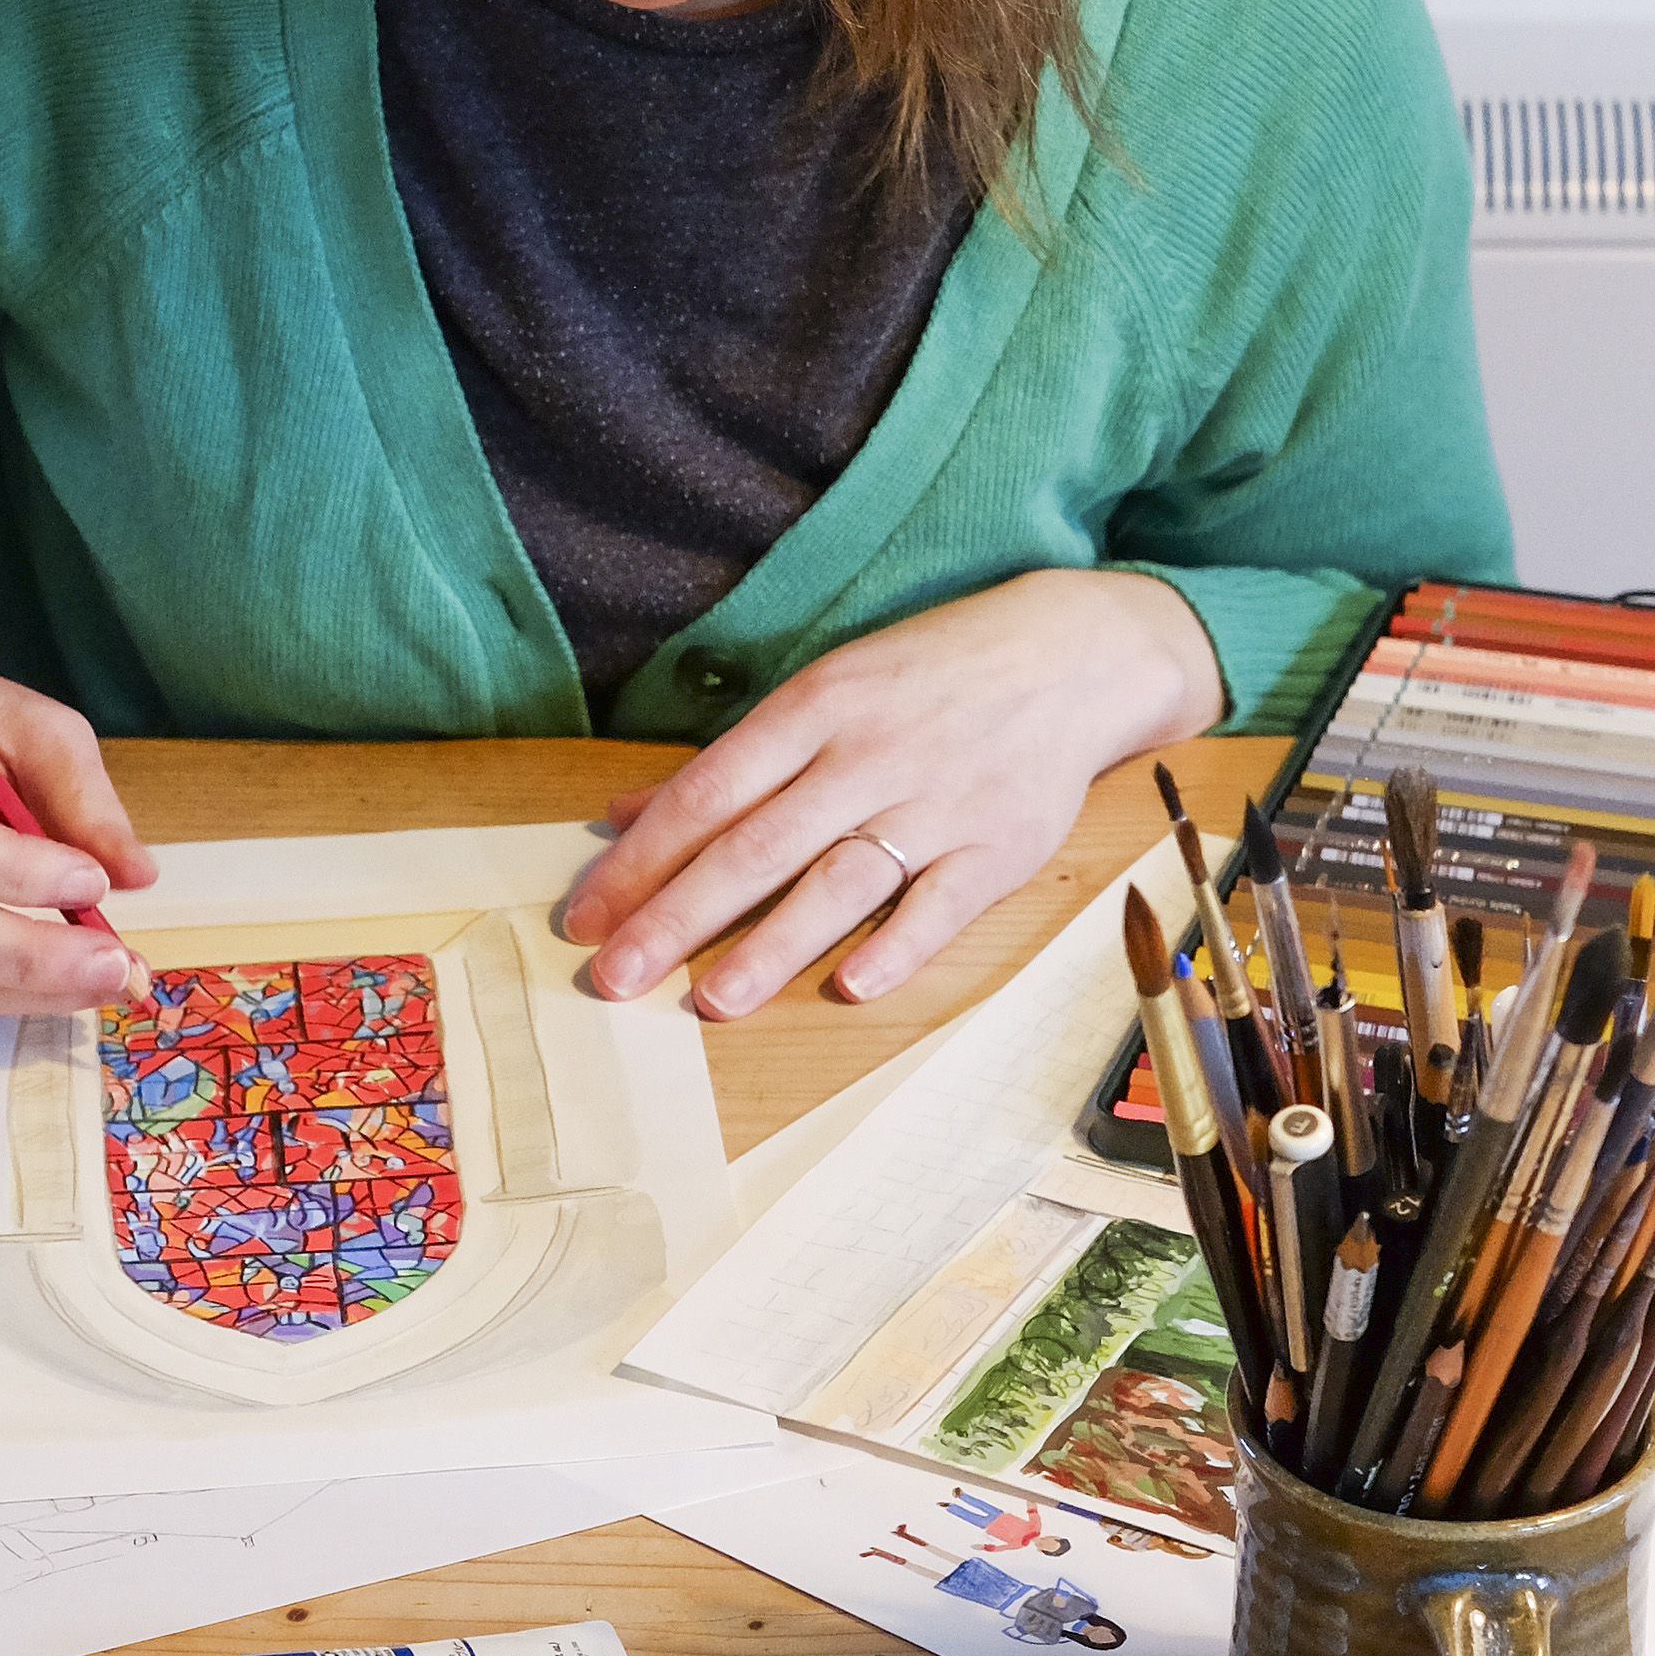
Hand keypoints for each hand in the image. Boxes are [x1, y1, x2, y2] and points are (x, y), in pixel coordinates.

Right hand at [0, 584, 154, 1012]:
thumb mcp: (33, 724)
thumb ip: (81, 794)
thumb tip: (135, 874)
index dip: (13, 870)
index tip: (95, 883)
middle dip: (23, 955)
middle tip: (113, 965)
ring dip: (20, 989)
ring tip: (104, 981)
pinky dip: (1, 995)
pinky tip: (62, 983)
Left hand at [565, 568, 1224, 1018]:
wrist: (1067, 653)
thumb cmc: (928, 676)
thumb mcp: (825, 689)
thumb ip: (731, 763)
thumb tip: (625, 813)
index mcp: (813, 710)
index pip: (708, 794)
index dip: (642, 858)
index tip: (587, 917)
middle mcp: (866, 758)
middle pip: (757, 846)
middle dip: (679, 915)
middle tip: (617, 978)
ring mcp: (934, 805)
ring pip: (840, 881)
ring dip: (774, 944)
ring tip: (713, 1002)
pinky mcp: (998, 846)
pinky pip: (941, 904)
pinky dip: (898, 946)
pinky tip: (852, 986)